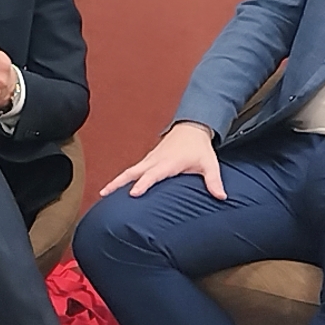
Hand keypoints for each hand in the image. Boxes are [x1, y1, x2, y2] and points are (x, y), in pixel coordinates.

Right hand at [100, 122, 225, 199]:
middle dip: (118, 182)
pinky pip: (133, 169)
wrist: (191, 128)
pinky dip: (122, 178)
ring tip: (102, 192)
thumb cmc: (199, 148)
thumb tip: (222, 196)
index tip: (132, 193)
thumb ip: (214, 180)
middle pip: (133, 172)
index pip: (153, 174)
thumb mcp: (209, 163)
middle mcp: (155, 160)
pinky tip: (114, 187)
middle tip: (103, 193)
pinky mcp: (148, 160)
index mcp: (169, 162)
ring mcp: (149, 159)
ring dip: (116, 181)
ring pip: (129, 171)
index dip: (143, 184)